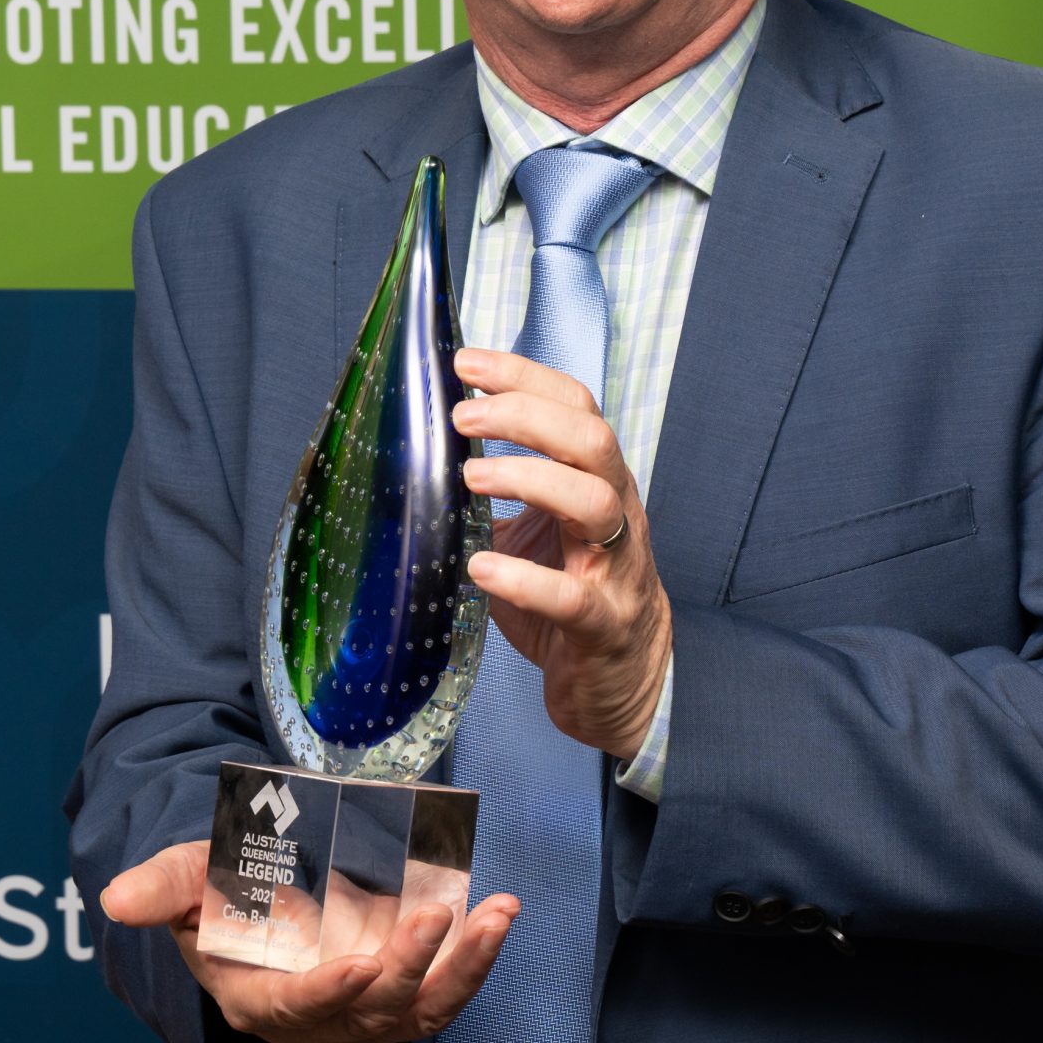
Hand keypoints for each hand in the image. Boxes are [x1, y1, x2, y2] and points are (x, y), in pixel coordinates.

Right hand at [99, 840, 519, 1042]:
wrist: (257, 905)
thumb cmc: (219, 894)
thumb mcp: (186, 881)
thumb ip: (161, 888)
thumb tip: (115, 900)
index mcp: (258, 1000)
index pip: (294, 1009)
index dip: (328, 993)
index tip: (362, 962)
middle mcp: (317, 1022)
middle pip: (368, 1010)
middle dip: (407, 966)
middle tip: (434, 914)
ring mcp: (365, 1016)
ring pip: (419, 1012)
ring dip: (463, 969)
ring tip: (496, 916)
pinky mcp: (401, 1000)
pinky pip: (444, 995)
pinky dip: (476, 961)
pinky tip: (499, 913)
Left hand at [455, 347, 672, 764]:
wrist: (623, 679)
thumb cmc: (571, 592)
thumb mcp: (535, 529)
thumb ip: (496, 492)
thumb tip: (419, 452)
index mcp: (596, 480)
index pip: (575, 406)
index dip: (525, 376)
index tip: (467, 363)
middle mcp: (615, 512)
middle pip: (591, 439)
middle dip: (526, 416)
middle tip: (463, 415)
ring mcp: (616, 567)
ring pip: (595, 502)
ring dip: (531, 478)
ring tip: (471, 475)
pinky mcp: (603, 623)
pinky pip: (572, 597)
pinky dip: (525, 580)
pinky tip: (480, 568)